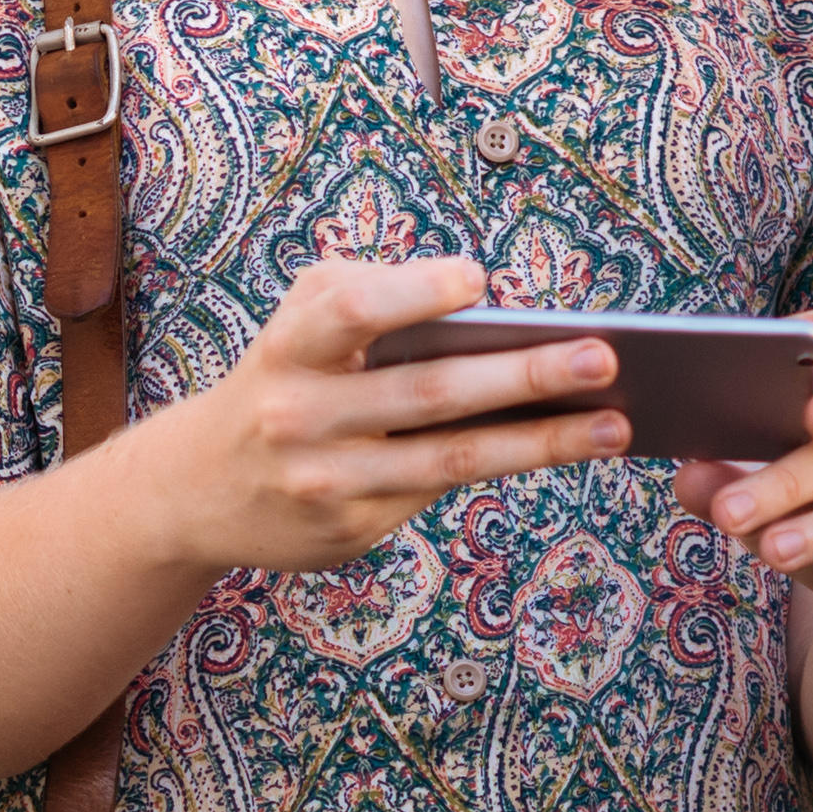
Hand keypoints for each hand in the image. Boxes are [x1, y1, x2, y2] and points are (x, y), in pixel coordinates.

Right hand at [120, 257, 630, 575]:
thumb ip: (373, 294)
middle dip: (522, 376)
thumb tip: (488, 305)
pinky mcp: (350, 530)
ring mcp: (326, 481)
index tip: (478, 281)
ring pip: (450, 459)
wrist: (197, 488)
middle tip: (603, 357)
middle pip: (426, 393)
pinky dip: (508, 466)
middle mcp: (301, 416)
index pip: (352, 312)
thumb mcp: (299, 320)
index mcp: (289, 347)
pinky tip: (566, 448)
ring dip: (541, 441)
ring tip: (615, 424)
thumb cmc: (282, 375)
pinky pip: (440, 491)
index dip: (414, 294)